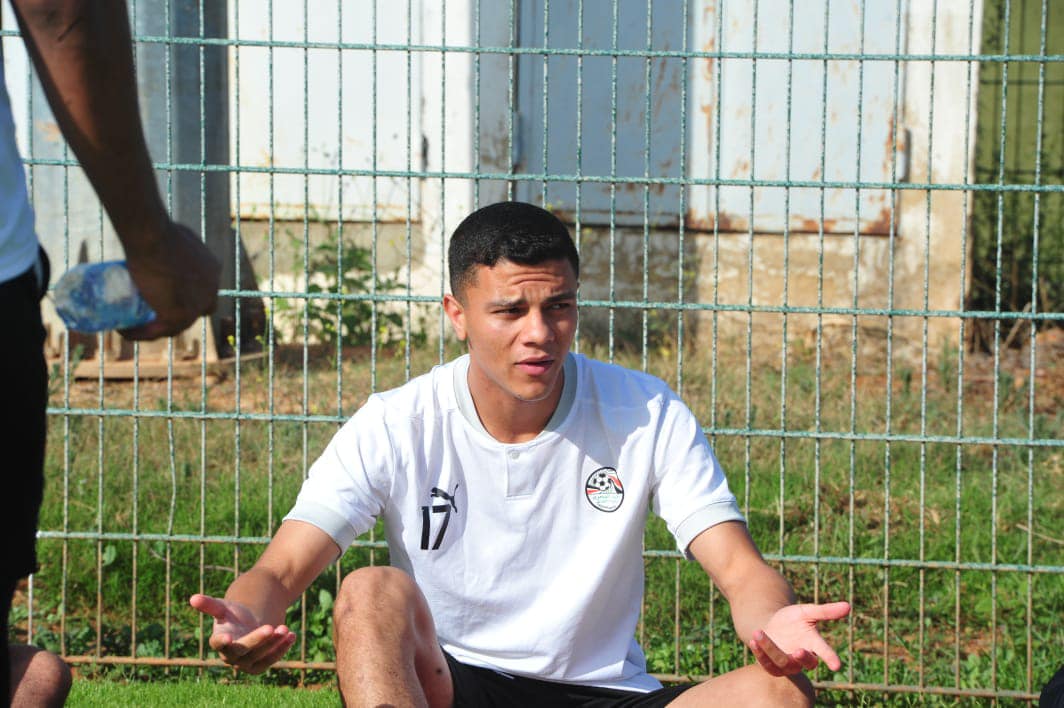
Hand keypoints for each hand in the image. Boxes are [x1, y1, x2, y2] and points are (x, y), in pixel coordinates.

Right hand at [121, 221, 220, 339]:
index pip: (204, 291)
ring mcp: (196, 306)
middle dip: (175, 314)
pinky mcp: (179, 316)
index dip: (188, 295)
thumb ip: (176, 235)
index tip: (165, 294)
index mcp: (213, 271)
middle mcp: (210, 291)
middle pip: (194, 311)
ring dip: (154, 328)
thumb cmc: (160, 229)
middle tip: (148, 310)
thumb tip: (162, 233)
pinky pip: (158, 331)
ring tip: (132, 324)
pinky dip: (141, 333)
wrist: (154, 239)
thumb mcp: (175, 230)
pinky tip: (125, 330)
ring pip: (175, 327)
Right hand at [189, 593, 295, 673]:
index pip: (218, 644)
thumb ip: (209, 605)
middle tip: (270, 626)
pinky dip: (281, 648)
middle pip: (243, 650)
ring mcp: (245, 663)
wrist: (249, 624)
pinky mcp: (259, 666)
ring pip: (260, 656)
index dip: (222, 641)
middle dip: (257, 639)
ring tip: (285, 628)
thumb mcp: (223, 607)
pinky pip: (271, 660)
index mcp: (219, 641)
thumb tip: (192, 598)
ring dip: (273, 643)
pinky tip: (292, 635)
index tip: (229, 637)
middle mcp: (230, 656)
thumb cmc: (233, 615)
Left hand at [749, 601, 850, 675]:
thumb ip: (826, 611)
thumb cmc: (793, 620)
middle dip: (803, 658)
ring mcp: (787, 663)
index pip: (825, 652)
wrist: (773, 626)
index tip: (837, 665)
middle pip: (806, 662)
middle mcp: (801, 656)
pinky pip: (766, 663)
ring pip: (782, 662)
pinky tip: (753, 640)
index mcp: (813, 644)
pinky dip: (759, 653)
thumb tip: (848, 606)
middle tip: (799, 651)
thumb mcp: (807, 611)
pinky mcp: (772, 665)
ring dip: (770, 649)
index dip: (831, 658)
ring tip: (760, 633)